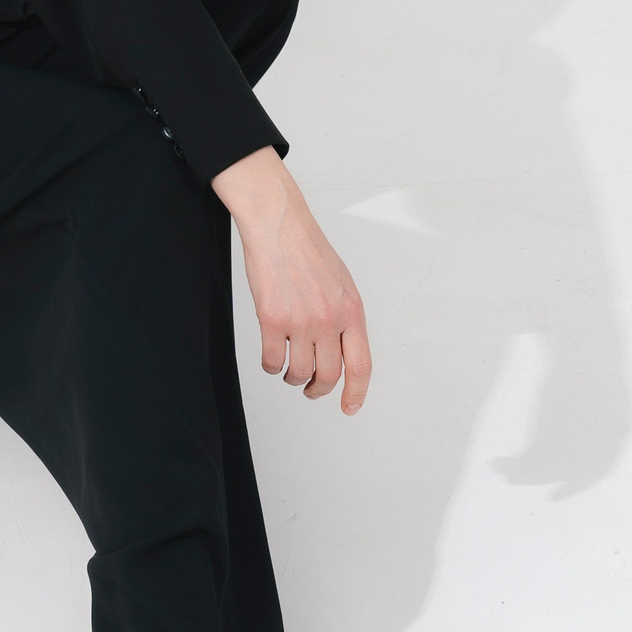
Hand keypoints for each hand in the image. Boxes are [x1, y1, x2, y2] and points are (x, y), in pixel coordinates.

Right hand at [211, 147, 372, 412]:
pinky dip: (271, 366)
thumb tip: (342, 352)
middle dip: (318, 390)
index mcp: (352, 311)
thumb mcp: (341, 283)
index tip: (349, 408)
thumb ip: (344, 318)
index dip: (356, 393)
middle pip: (328, 376)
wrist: (279, 223)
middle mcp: (330, 318)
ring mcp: (301, 320)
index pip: (361, 365)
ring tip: (287, 370)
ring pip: (299, 372)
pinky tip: (271, 359)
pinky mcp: (272, 318)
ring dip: (292, 378)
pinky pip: (272, 360)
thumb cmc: (306, 249)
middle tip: (309, 390)